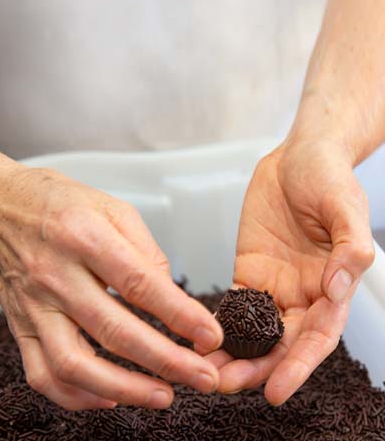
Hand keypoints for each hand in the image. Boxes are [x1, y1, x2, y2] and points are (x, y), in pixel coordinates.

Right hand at [0, 159, 222, 410]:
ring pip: (75, 364)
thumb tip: (169, 294)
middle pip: (113, 330)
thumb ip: (144, 250)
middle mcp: (56, 274)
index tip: (209, 334)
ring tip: (163, 396)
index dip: (180, 314)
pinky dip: (78, 395)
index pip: (139, 283)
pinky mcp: (20, 325)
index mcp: (84, 236)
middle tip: (202, 376)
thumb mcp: (110, 207)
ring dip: (124, 388)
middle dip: (166, 360)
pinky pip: (43, 374)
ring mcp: (34, 305)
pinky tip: (110, 396)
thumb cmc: (56, 201)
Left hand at [202, 138, 373, 404]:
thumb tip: (336, 291)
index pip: (317, 336)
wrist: (299, 156)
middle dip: (255, 368)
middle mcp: (304, 293)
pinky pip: (234, 306)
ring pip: (254, 332)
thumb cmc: (329, 176)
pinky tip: (198, 340)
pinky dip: (218, 326)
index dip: (298, 366)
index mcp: (332, 285)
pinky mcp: (250, 271)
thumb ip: (349, 248)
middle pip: (281, 343)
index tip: (275, 392)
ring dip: (232, 355)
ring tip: (203, 372)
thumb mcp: (346, 206)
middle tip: (223, 385)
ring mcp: (275, 284)